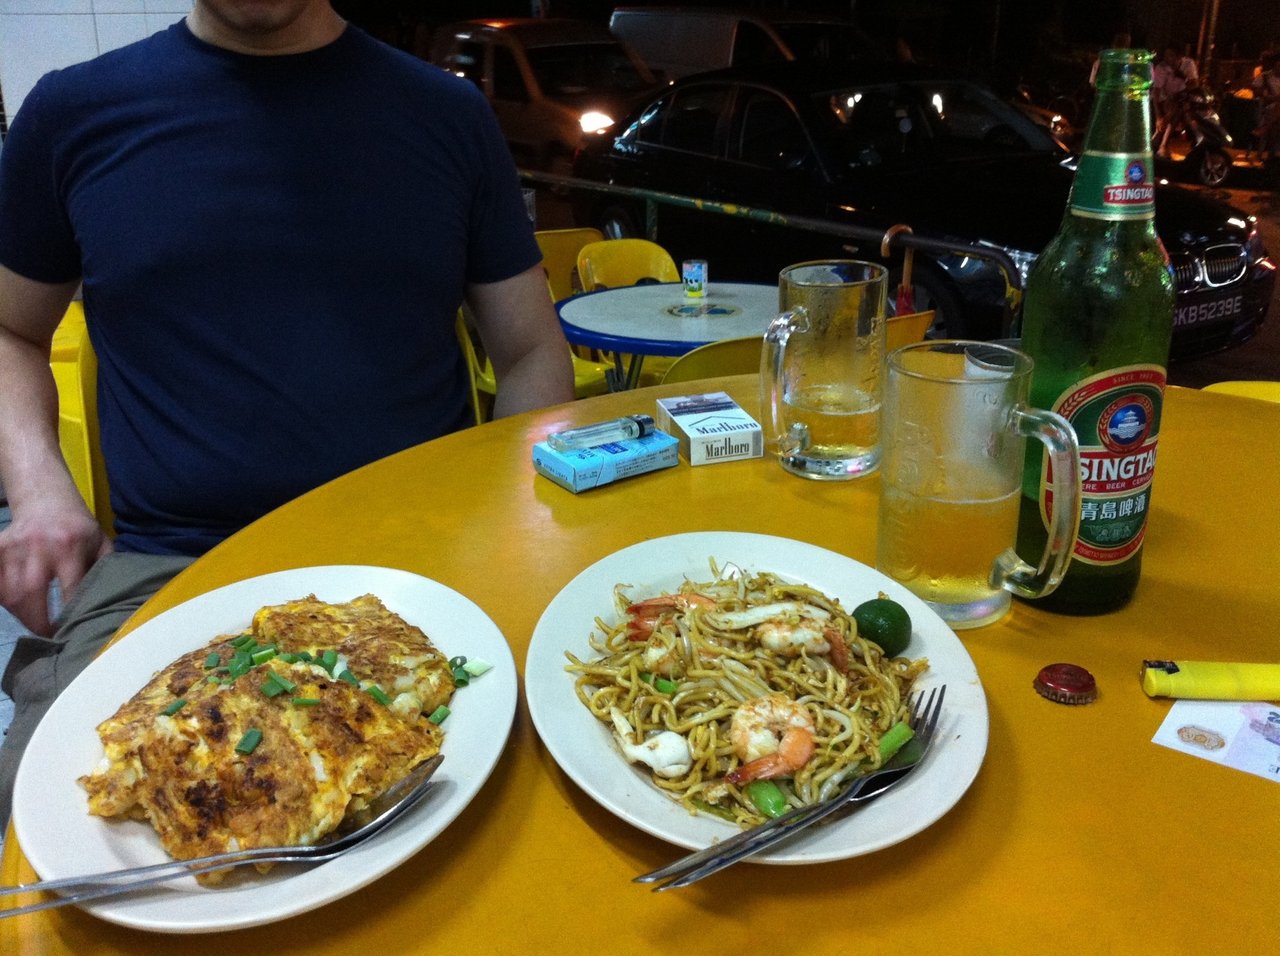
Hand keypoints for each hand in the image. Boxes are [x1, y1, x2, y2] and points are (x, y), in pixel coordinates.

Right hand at [0, 497, 110, 635]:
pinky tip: (14, 606)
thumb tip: (110, 602)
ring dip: (20, 614)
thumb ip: (104, 569)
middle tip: (47, 636)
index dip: (69, 615)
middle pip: (30, 593)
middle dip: (37, 621)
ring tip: (34, 623)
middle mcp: (39, 545)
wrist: (46, 498)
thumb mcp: (100, 542)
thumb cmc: (78, 527)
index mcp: (70, 546)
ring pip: (8, 592)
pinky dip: (2, 597)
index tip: (70, 632)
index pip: (70, 589)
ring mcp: (14, 546)